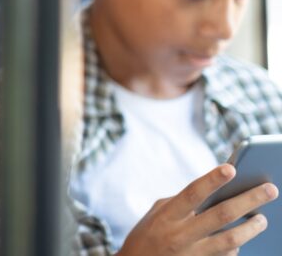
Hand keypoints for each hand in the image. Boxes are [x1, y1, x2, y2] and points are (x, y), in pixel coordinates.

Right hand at [118, 164, 277, 255]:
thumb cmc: (146, 236)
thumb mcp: (156, 215)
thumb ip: (180, 203)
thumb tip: (212, 193)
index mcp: (166, 216)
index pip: (192, 193)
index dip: (212, 180)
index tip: (231, 168)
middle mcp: (179, 235)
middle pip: (221, 215)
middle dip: (249, 200)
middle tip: (271, 190)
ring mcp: (191, 254)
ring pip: (231, 240)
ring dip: (252, 228)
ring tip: (263, 219)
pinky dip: (237, 247)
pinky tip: (244, 239)